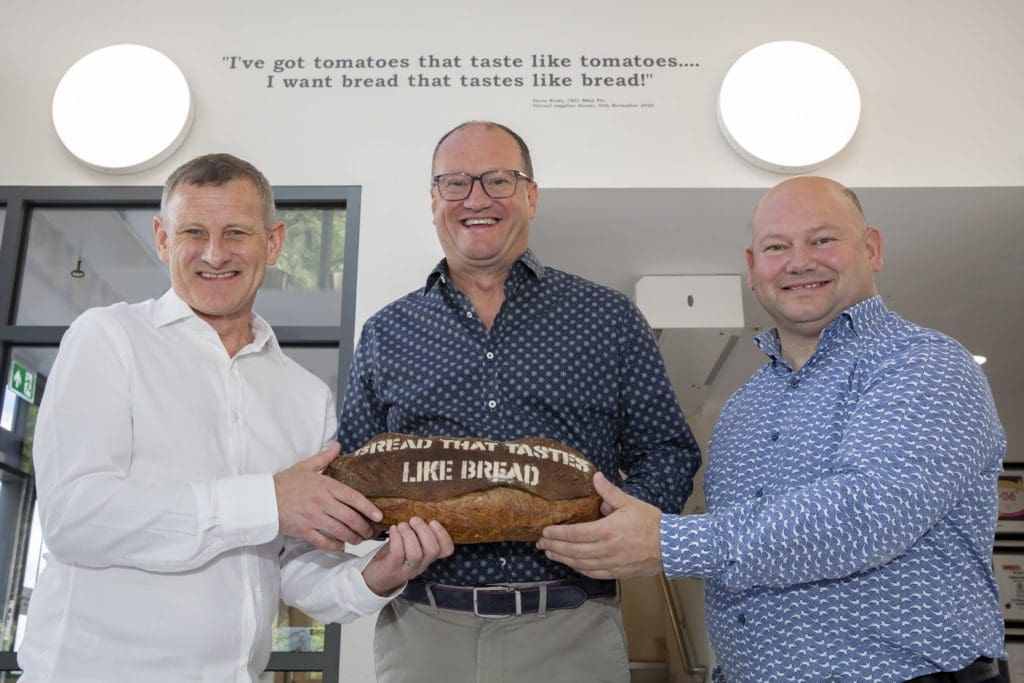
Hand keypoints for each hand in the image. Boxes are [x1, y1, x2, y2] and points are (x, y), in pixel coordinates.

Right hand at [274, 443, 382, 550]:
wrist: (263, 499)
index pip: (352, 497)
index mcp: (324, 485)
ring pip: (339, 531)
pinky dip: (335, 545)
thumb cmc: (285, 482)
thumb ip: (324, 458)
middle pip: (349, 517)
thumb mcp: (305, 466)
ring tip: (360, 539)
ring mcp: (312, 518)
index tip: (379, 515)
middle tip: (371, 532)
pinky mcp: (303, 531)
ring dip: (353, 537)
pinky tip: (341, 545)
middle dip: (364, 527)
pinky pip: (323, 542)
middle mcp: (320, 502)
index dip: (368, 507)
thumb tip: (338, 445)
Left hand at [363, 517, 454, 595]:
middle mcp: (420, 565)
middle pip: (432, 550)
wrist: (374, 577)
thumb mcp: (409, 544)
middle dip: (424, 531)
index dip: (443, 534)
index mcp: (428, 557)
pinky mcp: (391, 569)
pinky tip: (393, 530)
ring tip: (401, 526)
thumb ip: (418, 532)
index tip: (433, 521)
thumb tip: (422, 510)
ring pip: (416, 554)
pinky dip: (396, 538)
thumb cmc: (393, 556)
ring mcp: (406, 569)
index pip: (447, 550)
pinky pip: (398, 554)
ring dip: (409, 535)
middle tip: (413, 520)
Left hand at [537, 471, 662, 579]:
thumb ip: (610, 491)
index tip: (545, 531)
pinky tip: (571, 564)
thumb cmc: (651, 523)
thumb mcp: (630, 502)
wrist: (671, 546)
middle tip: (540, 543)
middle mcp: (606, 549)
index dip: (558, 533)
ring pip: (580, 564)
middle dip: (554, 547)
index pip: (575, 533)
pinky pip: (593, 573)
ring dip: (563, 559)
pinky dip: (579, 569)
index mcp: (607, 530)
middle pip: (573, 550)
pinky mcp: (617, 572)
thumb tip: (596, 477)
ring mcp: (611, 563)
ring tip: (550, 553)